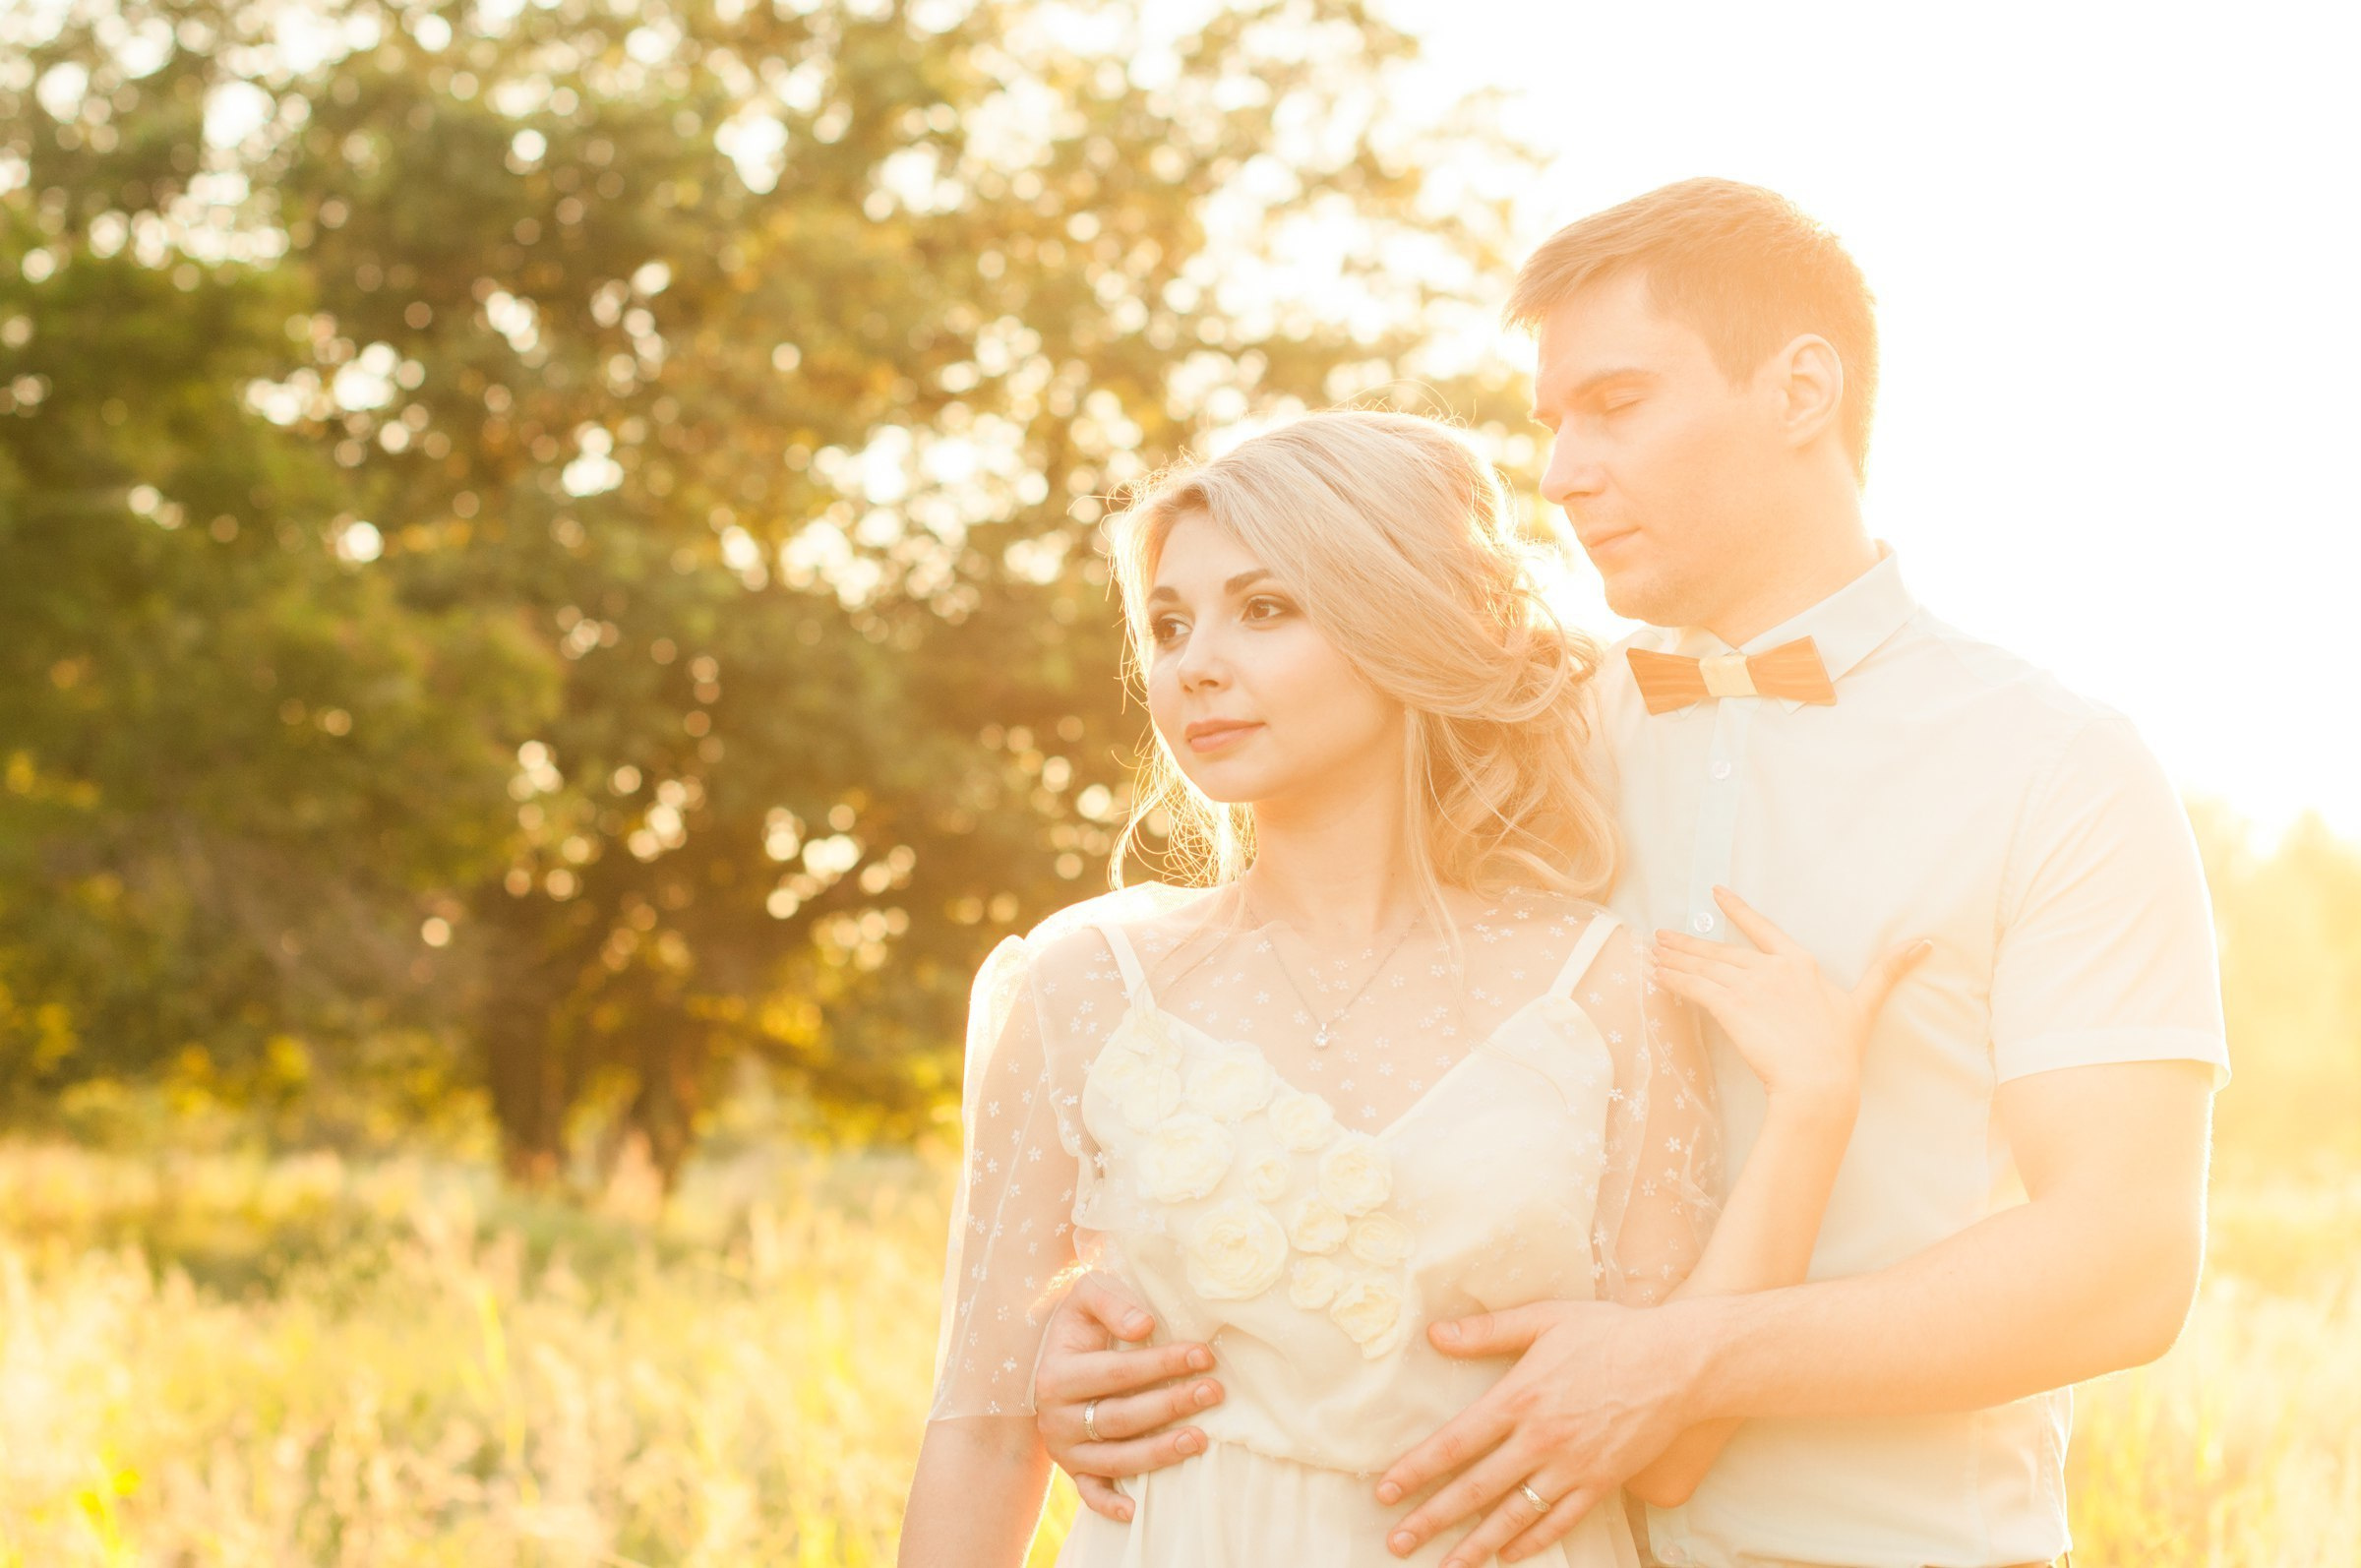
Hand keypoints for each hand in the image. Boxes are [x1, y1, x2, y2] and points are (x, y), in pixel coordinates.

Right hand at [1032, 1272, 1224, 1522]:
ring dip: (1159, 1452)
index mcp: (1057, 1374)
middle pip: (1120, 1417)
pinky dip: (1110, 1505)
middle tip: (1214, 1392)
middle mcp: (1055, 1417)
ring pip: (1114, 1458)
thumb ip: (1112, 1301)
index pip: (1116, 1372)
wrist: (1050, 1357)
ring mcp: (1064, 1448)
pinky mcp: (1073, 1470)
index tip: (1204, 1354)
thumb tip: (1144, 1325)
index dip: (1161, 1364)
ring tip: (1200, 1439)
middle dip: (1170, 1405)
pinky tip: (1137, 1510)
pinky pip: (1090, 1493)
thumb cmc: (1080, 1325)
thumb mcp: (1087, 1296)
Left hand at [1372, 1298, 1708, 1564]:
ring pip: (1513, 1517)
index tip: (1386, 1492)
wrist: (1680, 1362)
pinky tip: (1507, 1557)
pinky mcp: (1601, 1484)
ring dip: (1474, 1545)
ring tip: (1444, 1566)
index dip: (1416, 1471)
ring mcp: (1572, 1468)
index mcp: (1519, 1399)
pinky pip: (1559, 1522)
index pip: (1454, 1444)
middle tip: (1397, 1542)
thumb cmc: (1610, 1333)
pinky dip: (1530, 1543)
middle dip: (1431, 1519)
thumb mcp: (1545, 1319)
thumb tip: (1436, 1334)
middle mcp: (1540, 1441)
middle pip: (1474, 1490)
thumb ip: (1489, 1332)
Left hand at [1652, 886, 1929, 1111]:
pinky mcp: (1730, 1006)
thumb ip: (1887, 971)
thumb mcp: (1865, 1005)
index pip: (1763, 929)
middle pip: (1722, 950)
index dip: (1737, 910)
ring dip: (1674, 958)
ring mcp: (1749, 986)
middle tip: (1662, 935)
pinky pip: (1694, 986)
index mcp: (1800, 963)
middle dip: (1689, 943)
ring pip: (1703, 966)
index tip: (1716, 893)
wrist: (1819, 1081)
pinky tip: (1656, 974)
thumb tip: (1924, 942)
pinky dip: (1673, 978)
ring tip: (1652, 952)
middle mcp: (1771, 968)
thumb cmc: (1840, 1049)